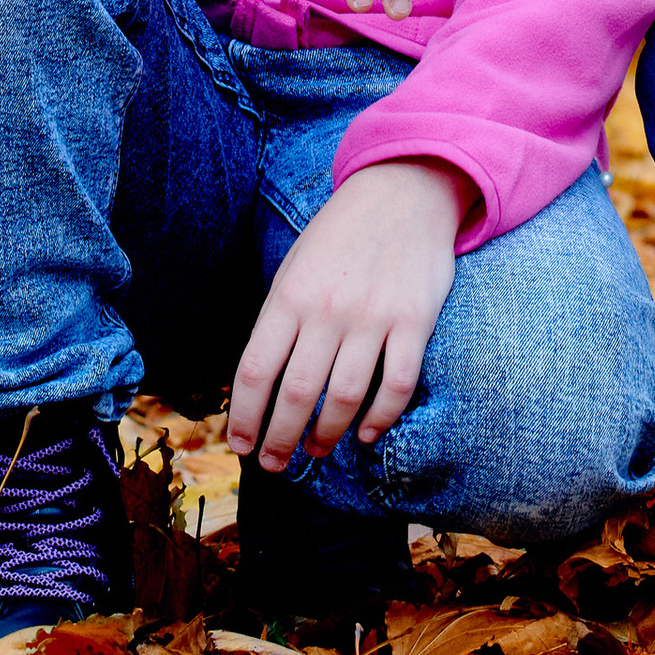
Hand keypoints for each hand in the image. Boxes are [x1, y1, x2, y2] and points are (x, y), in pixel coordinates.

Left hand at [229, 158, 464, 468]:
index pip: (255, 370)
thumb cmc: (340, 236)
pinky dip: (379, 419)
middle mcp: (327, 309)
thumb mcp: (296, 267)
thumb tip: (261, 384)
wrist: (403, 190)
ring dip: (325, 436)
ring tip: (314, 451)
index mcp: (289, 294)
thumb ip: (280, 321)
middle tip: (272, 464)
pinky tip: (365, 433)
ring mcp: (373, 317)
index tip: (240, 444)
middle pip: (296, 394)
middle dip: (278, 439)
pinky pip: (396, 385)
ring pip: (343, 398)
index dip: (244, 417)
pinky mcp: (414, 322)